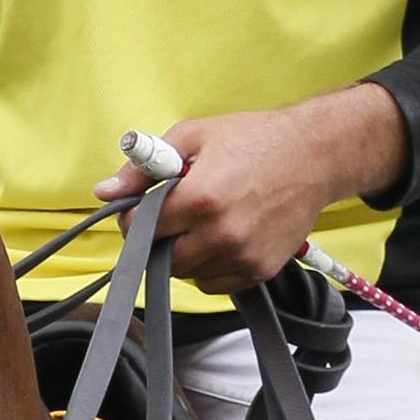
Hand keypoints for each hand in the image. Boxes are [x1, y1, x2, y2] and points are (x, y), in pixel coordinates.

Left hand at [93, 86, 408, 293]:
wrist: (314, 155)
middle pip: (163, 258)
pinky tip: (222, 237)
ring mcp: (242, 256)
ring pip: (188, 274)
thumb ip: (144, 167)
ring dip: (186, 254)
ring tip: (202, 223)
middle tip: (172, 218)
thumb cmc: (253, 140)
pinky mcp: (260, 270)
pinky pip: (215, 283)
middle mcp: (221, 234)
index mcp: (199, 199)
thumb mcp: (193, 137)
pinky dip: (211, 266)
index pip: (142, 228)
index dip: (134, 218)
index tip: (141, 209)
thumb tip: (104, 191)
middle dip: (160, 240)